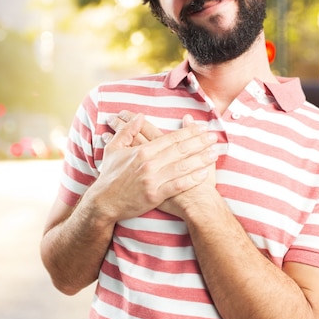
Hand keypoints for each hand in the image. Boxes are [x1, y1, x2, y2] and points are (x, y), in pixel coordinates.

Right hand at [94, 112, 217, 221]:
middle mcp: (149, 163)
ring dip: (201, 159)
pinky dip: (192, 179)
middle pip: (180, 150)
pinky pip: (178, 185)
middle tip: (214, 137)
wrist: (103, 202)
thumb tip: (140, 116)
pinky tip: (205, 174)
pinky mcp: (154, 195)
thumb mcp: (113, 149)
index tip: (202, 128)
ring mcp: (153, 179)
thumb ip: (127, 131)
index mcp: (142, 151)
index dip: (188, 132)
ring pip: (182, 166)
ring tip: (215, 153)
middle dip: (200, 142)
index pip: (170, 138)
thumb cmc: (109, 175)